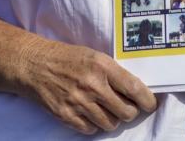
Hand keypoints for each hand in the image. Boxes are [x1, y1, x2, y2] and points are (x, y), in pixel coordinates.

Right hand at [18, 40, 156, 134]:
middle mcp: (92, 85)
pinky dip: (93, 125)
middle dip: (130, 112)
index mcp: (102, 66)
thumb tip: (135, 90)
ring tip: (105, 109)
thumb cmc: (67, 58)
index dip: (146, 100)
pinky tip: (89, 113)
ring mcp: (78, 102)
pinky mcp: (66, 116)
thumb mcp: (94, 56)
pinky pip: (90, 130)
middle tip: (126, 107)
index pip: (133, 88)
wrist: (34, 65)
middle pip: (125, 111)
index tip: (150, 104)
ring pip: (110, 124)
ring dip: (111, 119)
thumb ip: (113, 72)